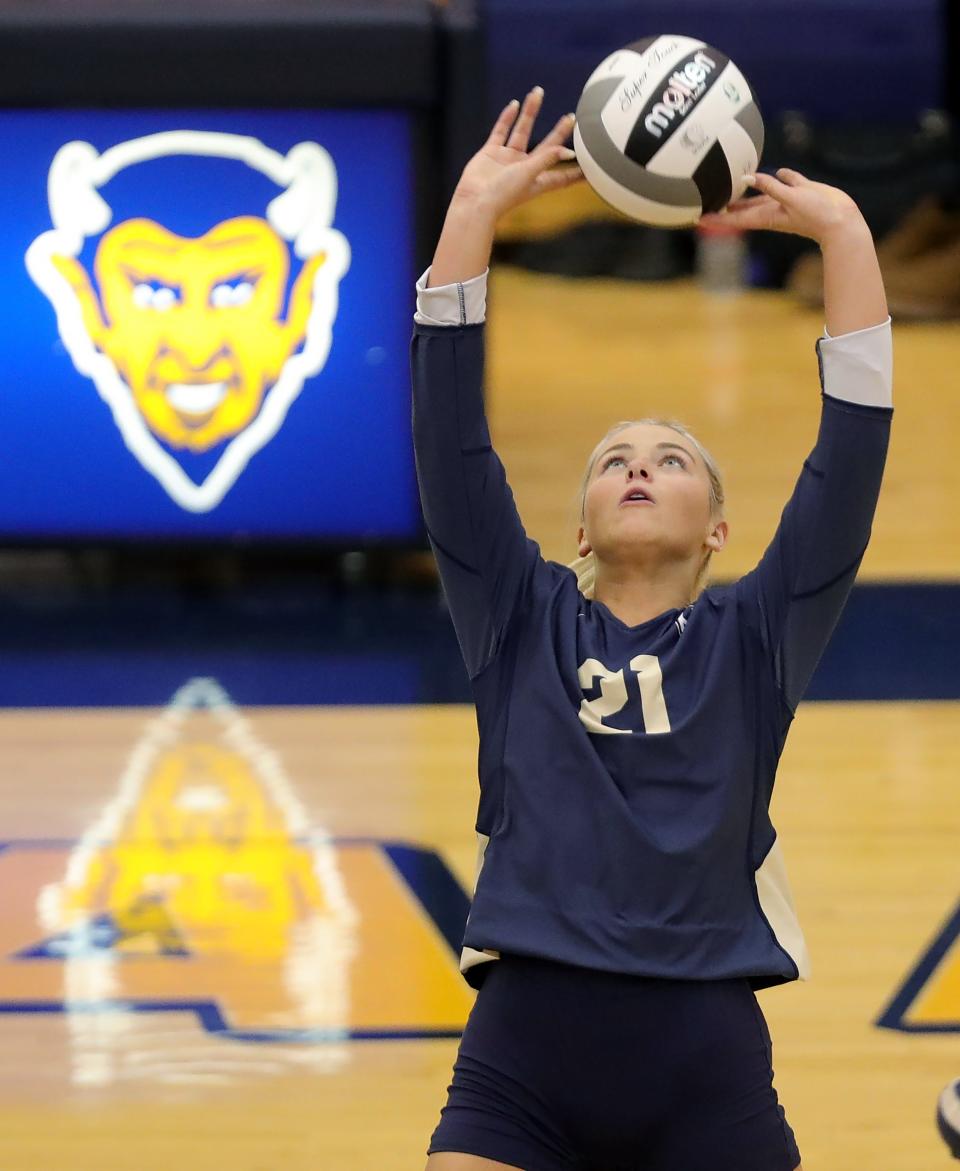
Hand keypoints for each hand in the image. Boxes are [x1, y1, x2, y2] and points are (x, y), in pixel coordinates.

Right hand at [451, 87, 583, 221]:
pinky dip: (507, 118)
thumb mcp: (529, 175)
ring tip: (538, 92)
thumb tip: (570, 152)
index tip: (592, 165)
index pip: (562, 176)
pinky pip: (501, 131)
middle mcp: (525, 168)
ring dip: (530, 112)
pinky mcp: (491, 152)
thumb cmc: (504, 194)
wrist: (475, 200)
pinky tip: (515, 104)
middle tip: (572, 116)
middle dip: (559, 132)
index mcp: (538, 180)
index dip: (576, 171)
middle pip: (547, 146)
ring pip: (522, 131)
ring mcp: (507, 159)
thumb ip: (547, 159)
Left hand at [700, 169, 866, 244]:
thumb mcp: (791, 198)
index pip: (734, 218)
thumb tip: (748, 178)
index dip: (715, 218)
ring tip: (732, 185)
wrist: (842, 219)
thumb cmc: (816, 215)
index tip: (697, 218)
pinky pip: (785, 181)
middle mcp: (773, 209)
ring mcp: (786, 201)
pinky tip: (772, 172)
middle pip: (743, 207)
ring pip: (762, 193)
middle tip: (708, 200)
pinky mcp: (800, 191)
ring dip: (747, 190)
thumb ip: (771, 187)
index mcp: (766, 215)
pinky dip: (776, 177)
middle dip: (725, 205)